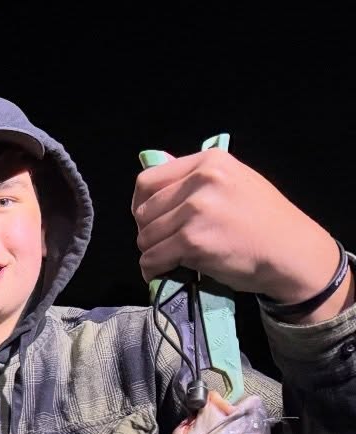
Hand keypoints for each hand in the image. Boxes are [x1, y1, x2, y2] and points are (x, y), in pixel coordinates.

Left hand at [132, 150, 350, 318]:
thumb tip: (155, 166)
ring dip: (153, 253)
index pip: (148, 180)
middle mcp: (201, 180)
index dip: (141, 204)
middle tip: (166, 245)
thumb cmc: (264, 222)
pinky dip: (153, 270)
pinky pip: (152, 258)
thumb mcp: (233, 183)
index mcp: (209, 161)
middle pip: (143, 211)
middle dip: (149, 232)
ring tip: (172, 259)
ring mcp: (196, 210)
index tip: (150, 220)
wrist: (292, 252)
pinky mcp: (192, 240)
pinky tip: (166, 272)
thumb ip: (196, 179)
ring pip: (145, 237)